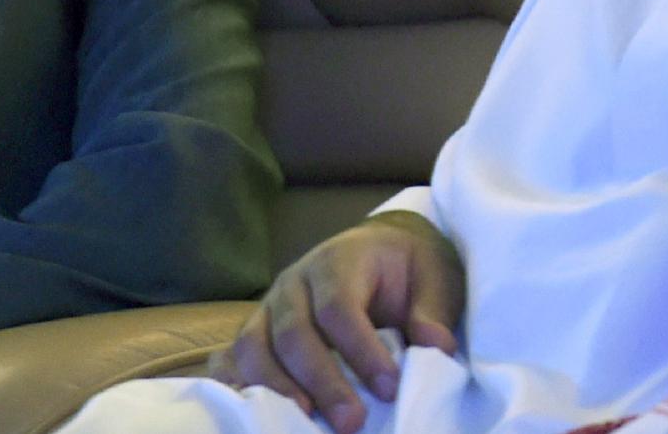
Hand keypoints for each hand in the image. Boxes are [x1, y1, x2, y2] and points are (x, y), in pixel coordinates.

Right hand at [209, 209, 465, 433]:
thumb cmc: (407, 270)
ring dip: (278, 390)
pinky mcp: (255, 332)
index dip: (360, 350)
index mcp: (338, 260)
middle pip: (293, 333)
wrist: (379, 250)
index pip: (338, 307)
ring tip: (307, 423)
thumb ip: (433, 311)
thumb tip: (435, 346)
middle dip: (322, 382)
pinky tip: (260, 415)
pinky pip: (232, 358)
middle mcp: (295, 282)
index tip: (389, 388)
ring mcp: (268, 307)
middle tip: (352, 423)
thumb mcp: (435, 278)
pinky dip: (238, 387)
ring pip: (254, 348)